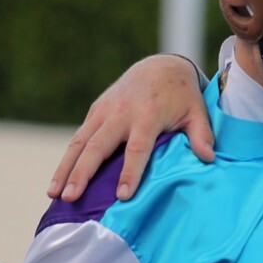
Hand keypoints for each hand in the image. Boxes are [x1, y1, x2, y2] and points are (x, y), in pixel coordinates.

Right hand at [48, 54, 213, 202]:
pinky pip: (78, 137)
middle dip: (82, 173)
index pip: (137, 148)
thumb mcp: (197, 112)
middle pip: (98, 147)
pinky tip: (58, 181)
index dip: (130, 172)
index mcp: (148, 115)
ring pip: (80, 142)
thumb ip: (202, 135)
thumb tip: (209, 158)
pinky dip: (67, 159)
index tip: (122, 195)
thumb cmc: (182, 96)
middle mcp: (121, 113)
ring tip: (53, 194)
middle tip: (70, 197)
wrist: (161, 65)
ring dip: (65, 169)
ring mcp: (105, 111)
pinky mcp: (95, 111)